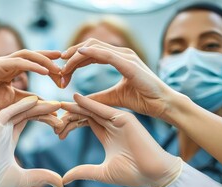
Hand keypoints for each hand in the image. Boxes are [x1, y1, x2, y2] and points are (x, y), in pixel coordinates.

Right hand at [0, 50, 61, 116]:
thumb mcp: (12, 101)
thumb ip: (28, 100)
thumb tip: (47, 103)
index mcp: (12, 70)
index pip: (34, 64)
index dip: (49, 67)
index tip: (63, 76)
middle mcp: (8, 63)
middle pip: (34, 56)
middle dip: (51, 60)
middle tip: (65, 69)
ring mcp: (1, 62)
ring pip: (27, 55)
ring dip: (44, 61)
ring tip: (58, 69)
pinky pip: (17, 62)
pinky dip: (32, 65)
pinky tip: (44, 71)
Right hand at [0, 96, 63, 186]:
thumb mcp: (26, 179)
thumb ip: (43, 176)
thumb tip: (61, 184)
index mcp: (8, 141)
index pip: (26, 121)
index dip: (41, 116)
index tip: (57, 116)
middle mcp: (2, 132)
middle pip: (25, 114)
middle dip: (42, 109)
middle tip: (60, 105)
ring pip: (19, 111)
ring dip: (36, 106)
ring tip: (55, 103)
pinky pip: (8, 112)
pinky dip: (21, 105)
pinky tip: (36, 101)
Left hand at [57, 93, 181, 186]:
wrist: (154, 175)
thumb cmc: (132, 174)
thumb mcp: (101, 173)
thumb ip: (83, 172)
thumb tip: (63, 179)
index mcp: (108, 136)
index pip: (85, 123)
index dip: (70, 123)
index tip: (55, 126)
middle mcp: (112, 126)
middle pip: (86, 115)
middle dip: (70, 115)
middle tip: (52, 114)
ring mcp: (118, 121)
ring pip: (92, 111)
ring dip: (76, 107)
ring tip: (59, 104)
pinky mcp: (125, 118)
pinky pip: (103, 109)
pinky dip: (89, 104)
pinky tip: (75, 99)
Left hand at [61, 38, 182, 118]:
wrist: (161, 105)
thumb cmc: (142, 99)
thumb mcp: (113, 97)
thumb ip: (97, 97)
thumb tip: (80, 100)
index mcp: (118, 59)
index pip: (90, 53)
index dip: (74, 60)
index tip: (62, 71)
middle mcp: (121, 54)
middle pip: (89, 47)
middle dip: (71, 56)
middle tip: (59, 69)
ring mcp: (126, 56)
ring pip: (94, 48)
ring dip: (76, 56)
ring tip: (63, 66)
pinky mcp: (130, 64)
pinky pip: (107, 54)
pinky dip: (91, 52)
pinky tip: (78, 55)